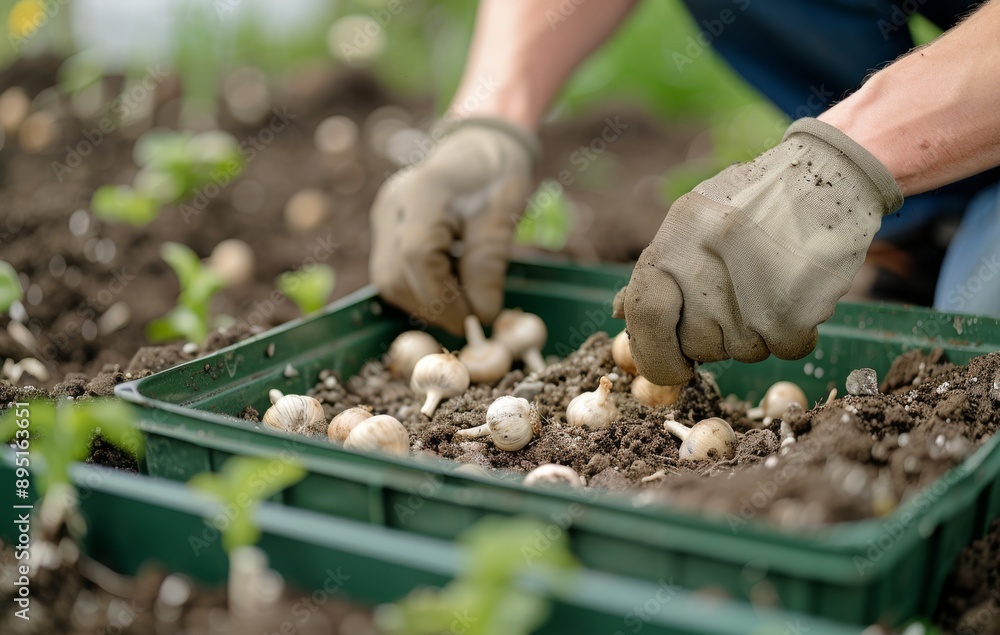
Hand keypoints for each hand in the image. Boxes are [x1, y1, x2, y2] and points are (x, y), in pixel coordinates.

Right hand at [369, 119, 536, 333]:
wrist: (478, 147)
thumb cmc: (495, 176)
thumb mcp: (502, 216)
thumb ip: (488, 264)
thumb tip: (482, 315)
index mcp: (423, 193)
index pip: (417, 258)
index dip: (443, 298)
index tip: (472, 320)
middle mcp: (392, 206)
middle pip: (395, 275)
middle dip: (432, 306)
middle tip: (468, 319)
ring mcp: (383, 218)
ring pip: (387, 279)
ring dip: (422, 303)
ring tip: (460, 302)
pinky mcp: (384, 229)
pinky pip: (391, 272)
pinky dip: (418, 290)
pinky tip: (446, 287)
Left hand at [615, 118, 903, 384]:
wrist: (830, 174)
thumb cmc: (755, 201)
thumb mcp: (692, 219)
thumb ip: (658, 270)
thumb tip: (620, 314)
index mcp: (672, 245)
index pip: (643, 316)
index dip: (653, 353)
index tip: (673, 369)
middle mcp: (704, 270)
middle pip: (697, 345)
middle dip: (717, 336)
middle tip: (742, 296)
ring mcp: (747, 293)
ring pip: (743, 351)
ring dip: (759, 331)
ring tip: (773, 281)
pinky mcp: (793, 310)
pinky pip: (786, 349)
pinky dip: (796, 332)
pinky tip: (798, 291)